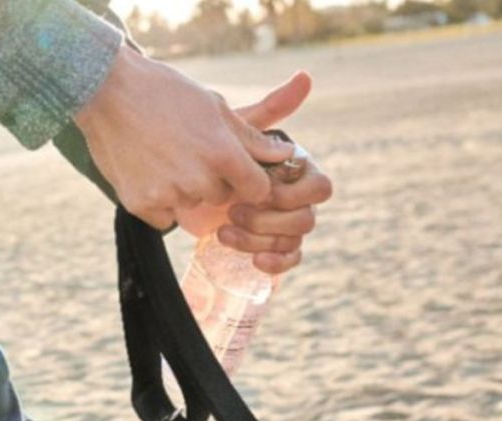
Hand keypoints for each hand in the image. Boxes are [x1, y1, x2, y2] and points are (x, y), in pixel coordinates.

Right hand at [74, 46, 294, 230]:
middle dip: (212, 182)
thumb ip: (251, 137)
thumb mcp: (214, 107)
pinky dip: (159, 203)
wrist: (108, 94)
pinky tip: (147, 173)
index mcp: (222, 154)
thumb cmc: (165, 93)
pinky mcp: (140, 205)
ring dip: (183, 192)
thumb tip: (284, 154)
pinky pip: (164, 218)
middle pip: (222, 198)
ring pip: (191, 207)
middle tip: (188, 153)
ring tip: (163, 158)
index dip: (249, 180)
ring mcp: (167, 195)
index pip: (257, 190)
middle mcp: (198, 180)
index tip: (236, 170)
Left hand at [190, 71, 332, 274]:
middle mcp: (295, 198)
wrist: (182, 181)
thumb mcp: (231, 134)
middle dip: (269, 219)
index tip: (258, 190)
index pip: (319, 188)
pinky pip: (290, 259)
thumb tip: (305, 77)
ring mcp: (283, 223)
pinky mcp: (268, 243)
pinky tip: (254, 261)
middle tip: (231, 211)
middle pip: (306, 219)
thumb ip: (267, 113)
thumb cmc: (211, 154)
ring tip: (223, 230)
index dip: (292, 195)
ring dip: (260, 238)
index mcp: (295, 171)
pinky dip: (276, 262)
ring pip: (293, 240)